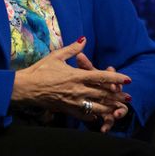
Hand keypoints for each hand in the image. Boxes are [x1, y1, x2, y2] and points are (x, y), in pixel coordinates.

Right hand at [11, 37, 130, 122]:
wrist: (26, 87)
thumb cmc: (39, 70)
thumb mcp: (56, 56)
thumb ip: (72, 49)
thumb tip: (84, 39)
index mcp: (76, 75)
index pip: (102, 77)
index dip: (117, 77)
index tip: (128, 79)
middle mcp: (78, 89)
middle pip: (104, 94)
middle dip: (118, 95)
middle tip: (128, 97)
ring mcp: (73, 101)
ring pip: (98, 106)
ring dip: (110, 107)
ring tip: (119, 108)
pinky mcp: (67, 109)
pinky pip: (84, 115)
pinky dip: (93, 116)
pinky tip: (97, 116)